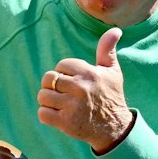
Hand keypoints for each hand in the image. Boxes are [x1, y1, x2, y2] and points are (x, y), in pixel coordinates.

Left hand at [39, 27, 134, 152]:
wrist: (115, 128)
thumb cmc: (111, 96)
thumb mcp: (112, 72)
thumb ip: (107, 50)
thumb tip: (115, 30)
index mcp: (89, 73)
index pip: (61, 65)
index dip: (64, 73)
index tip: (73, 81)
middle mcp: (80, 88)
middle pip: (48, 79)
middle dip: (53, 85)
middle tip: (63, 93)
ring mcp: (72, 106)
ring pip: (42, 95)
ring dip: (48, 100)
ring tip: (60, 103)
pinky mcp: (65, 123)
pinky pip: (42, 113)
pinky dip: (46, 114)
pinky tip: (58, 114)